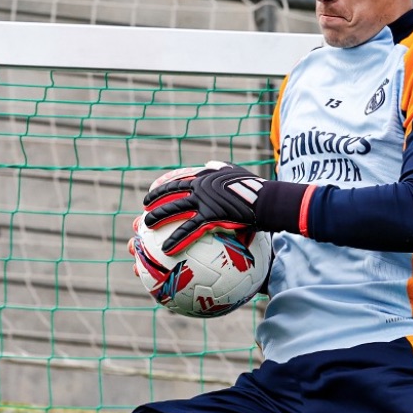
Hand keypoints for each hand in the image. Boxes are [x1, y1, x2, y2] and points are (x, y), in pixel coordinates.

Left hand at [143, 161, 267, 254]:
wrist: (267, 200)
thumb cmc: (256, 189)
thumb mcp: (237, 172)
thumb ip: (222, 168)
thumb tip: (212, 163)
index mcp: (206, 177)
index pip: (182, 179)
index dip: (167, 185)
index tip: (157, 189)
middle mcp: (201, 187)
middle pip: (172, 192)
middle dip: (155, 199)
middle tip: (145, 206)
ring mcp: (204, 201)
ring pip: (175, 209)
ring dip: (158, 217)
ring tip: (145, 226)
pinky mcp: (210, 216)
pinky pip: (189, 230)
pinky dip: (177, 239)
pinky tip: (167, 249)